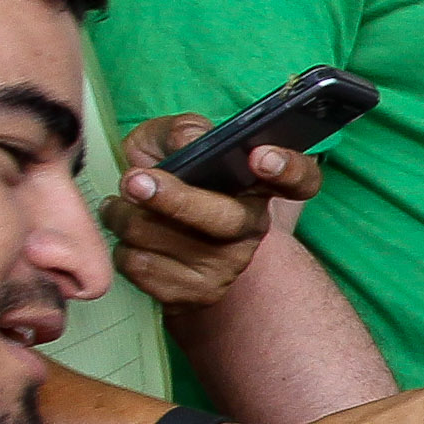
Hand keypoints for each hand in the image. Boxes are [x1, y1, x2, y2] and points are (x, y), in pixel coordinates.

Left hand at [101, 114, 320, 308]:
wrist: (163, 238)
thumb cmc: (171, 178)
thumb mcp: (171, 141)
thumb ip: (181, 130)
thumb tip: (188, 140)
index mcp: (259, 184)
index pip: (300, 179)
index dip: (288, 168)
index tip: (260, 158)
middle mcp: (252, 228)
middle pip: (223, 218)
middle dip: (174, 199)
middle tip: (134, 181)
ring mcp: (229, 265)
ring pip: (164, 239)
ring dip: (125, 218)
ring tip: (123, 205)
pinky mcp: (197, 294)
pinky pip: (142, 267)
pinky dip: (123, 247)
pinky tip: (131, 238)